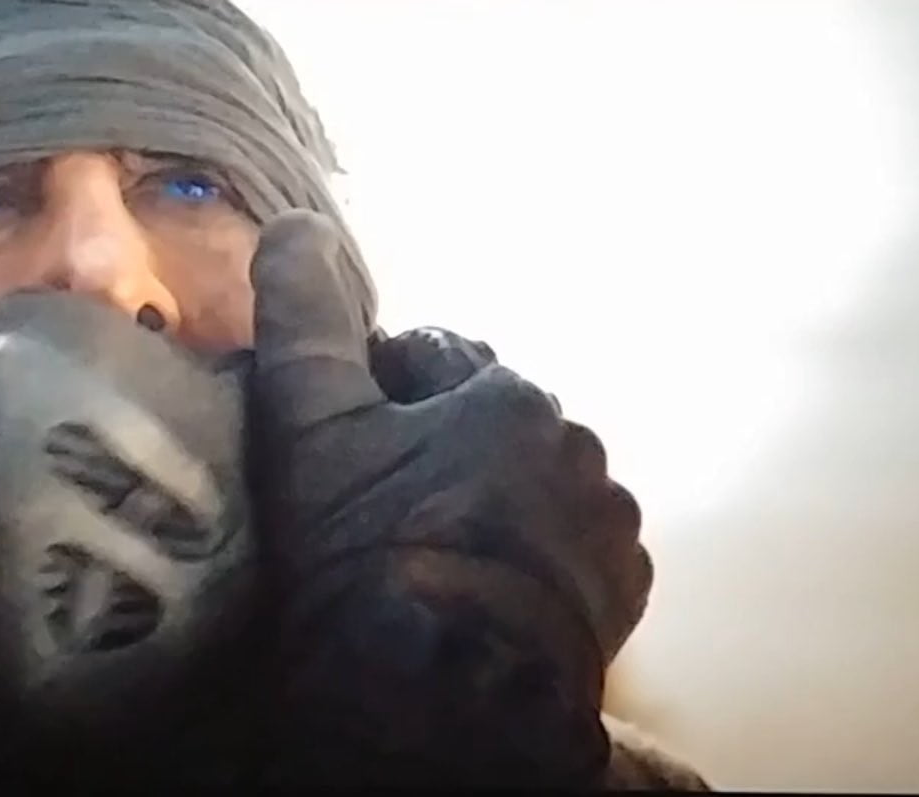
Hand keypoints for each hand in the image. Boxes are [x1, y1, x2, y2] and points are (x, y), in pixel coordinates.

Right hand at [247, 210, 651, 785]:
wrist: (442, 694)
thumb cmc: (369, 552)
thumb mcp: (312, 425)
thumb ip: (304, 320)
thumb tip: (296, 223)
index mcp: (508, 395)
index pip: (431, 359)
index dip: (376, 394)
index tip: (344, 444)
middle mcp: (577, 446)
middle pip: (489, 426)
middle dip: (443, 448)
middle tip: (381, 508)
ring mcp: (606, 526)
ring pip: (535, 488)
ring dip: (495, 504)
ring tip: (434, 556)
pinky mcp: (622, 596)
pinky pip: (573, 553)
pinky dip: (536, 561)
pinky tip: (485, 592)